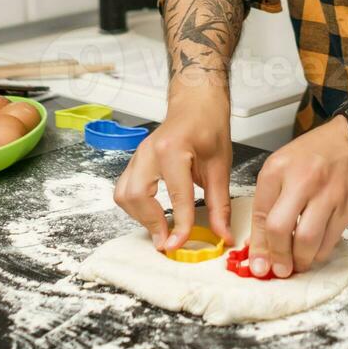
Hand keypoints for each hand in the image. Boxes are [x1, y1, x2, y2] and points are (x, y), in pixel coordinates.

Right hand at [113, 85, 233, 250]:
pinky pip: (125, 189)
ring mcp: (138, 155)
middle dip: (150, 223)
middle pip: (136, 196)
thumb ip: (220, 204)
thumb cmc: (208, 127)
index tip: (180, 244)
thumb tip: (223, 234)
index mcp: (173, 149)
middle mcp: (149, 151)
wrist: (196, 104)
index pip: (176, 196)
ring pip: (124, 195)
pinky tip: (153, 214)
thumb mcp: (220, 166)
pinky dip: (136, 207)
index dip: (180, 225)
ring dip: (140, 216)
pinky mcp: (135, 161)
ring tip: (160, 228)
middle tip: (167, 241)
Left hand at [246, 117, 347, 277]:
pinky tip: (315, 251)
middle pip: (281, 230)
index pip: (262, 214)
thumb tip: (261, 240)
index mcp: (278, 169)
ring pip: (308, 241)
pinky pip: (331, 240)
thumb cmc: (314, 154)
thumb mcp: (282, 166)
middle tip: (278, 269)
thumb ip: (270, 199)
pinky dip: (320, 252)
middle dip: (278, 257)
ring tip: (297, 263)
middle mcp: (302, 180)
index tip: (258, 264)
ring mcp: (328, 194)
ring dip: (301, 260)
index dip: (258, 245)